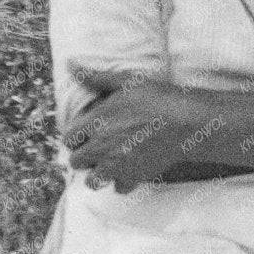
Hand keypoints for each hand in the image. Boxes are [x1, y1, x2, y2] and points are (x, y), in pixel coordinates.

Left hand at [64, 73, 206, 191]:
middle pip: (76, 162)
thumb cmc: (156, 98)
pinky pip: (118, 189)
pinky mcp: (134, 177)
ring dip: (98, 174)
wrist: (185, 122)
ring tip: (109, 164)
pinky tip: (130, 169)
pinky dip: (123, 182)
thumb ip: (95, 77)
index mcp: (96, 122)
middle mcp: (101, 146)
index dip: (76, 136)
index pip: (69, 138)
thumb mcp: (125, 81)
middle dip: (84, 156)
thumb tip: (70, 64)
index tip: (87, 133)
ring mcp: (116, 165)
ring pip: (92, 181)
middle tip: (97, 149)